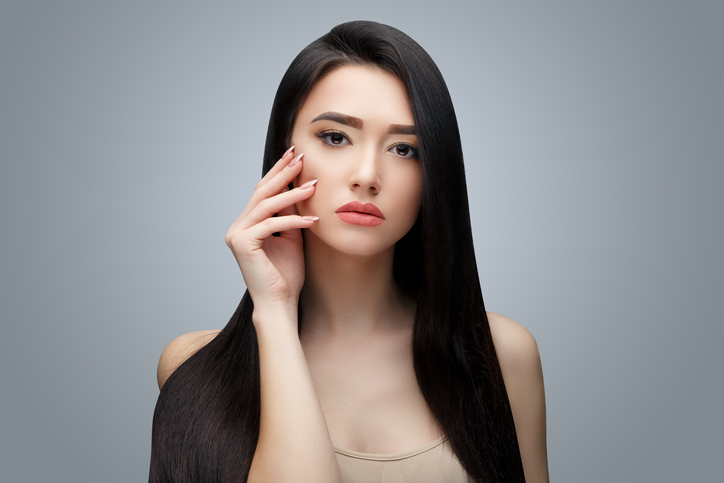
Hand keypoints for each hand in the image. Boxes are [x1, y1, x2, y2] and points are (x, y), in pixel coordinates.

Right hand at [225, 147, 317, 318]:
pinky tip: (312, 219)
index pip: (262, 192)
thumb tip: (302, 188)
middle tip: (301, 158)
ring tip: (313, 185)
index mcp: (246, 224)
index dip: (278, 173)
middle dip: (283, 174)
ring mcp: (237, 235)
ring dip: (291, 194)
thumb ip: (291, 215)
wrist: (280, 303)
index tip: (295, 155)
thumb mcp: (292, 237)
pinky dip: (293, 220)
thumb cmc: (286, 275)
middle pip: (261, 193)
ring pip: (266, 205)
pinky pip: (271, 225)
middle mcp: (237, 227)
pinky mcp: (243, 244)